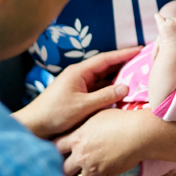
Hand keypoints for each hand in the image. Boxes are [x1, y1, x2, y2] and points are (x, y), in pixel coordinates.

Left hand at [12, 48, 140, 138]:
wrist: (34, 126)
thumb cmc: (55, 114)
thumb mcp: (83, 106)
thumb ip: (105, 95)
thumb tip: (126, 87)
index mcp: (79, 72)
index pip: (106, 59)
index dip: (124, 54)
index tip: (140, 49)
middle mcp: (79, 75)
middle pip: (106, 65)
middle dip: (124, 62)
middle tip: (142, 59)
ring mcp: (79, 85)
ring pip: (103, 77)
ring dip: (118, 75)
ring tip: (137, 72)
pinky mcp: (78, 94)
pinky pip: (98, 87)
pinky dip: (110, 87)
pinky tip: (122, 90)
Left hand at [55, 107, 153, 175]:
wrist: (138, 132)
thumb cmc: (120, 119)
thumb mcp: (99, 114)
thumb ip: (86, 122)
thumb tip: (82, 119)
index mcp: (77, 138)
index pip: (55, 146)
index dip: (56, 148)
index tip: (58, 149)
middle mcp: (81, 155)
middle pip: (64, 168)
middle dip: (68, 167)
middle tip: (73, 164)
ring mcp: (93, 167)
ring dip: (85, 175)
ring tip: (91, 170)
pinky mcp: (106, 175)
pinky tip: (104, 175)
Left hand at [154, 12, 175, 46]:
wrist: (174, 50)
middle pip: (172, 18)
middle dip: (170, 23)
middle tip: (171, 33)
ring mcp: (170, 22)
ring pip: (165, 19)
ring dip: (165, 24)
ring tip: (167, 34)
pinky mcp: (163, 25)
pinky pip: (158, 17)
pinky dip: (157, 16)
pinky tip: (156, 15)